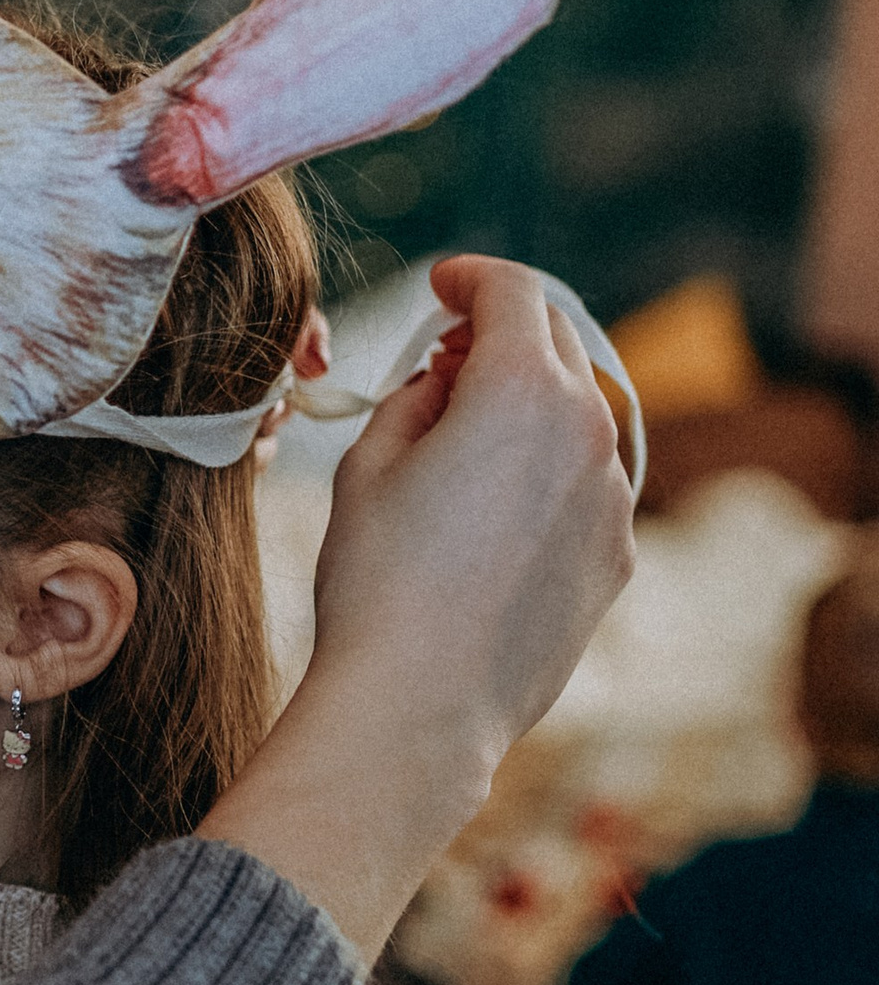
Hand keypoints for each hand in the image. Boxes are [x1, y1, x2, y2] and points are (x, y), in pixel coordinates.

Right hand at [204, 256, 633, 959]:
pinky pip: (586, 484)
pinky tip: (489, 517)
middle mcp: (588, 431)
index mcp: (522, 389)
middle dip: (502, 336)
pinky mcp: (616, 556)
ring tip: (462, 446)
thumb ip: (417, 395)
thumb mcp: (368, 464)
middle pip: (556, 343)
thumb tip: (447, 378)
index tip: (442, 287)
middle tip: (446, 359)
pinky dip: (546, 472)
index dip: (470, 278)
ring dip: (528, 407)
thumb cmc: (378, 582)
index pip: (512, 291)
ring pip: (577, 416)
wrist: (421, 706)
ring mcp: (612, 498)